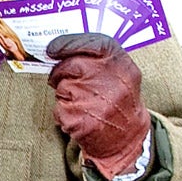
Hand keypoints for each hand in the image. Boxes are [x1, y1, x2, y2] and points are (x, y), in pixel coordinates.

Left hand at [47, 33, 148, 175]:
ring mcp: (95, 102)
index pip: (91, 43)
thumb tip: (60, 48)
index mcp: (121, 64)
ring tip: (84, 103)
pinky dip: (63, 113)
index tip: (52, 49)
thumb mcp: (120, 72)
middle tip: (65, 80)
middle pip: (70, 65)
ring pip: (62, 88)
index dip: (67, 44)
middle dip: (61, 72)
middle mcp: (111, 81)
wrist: (128, 137)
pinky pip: (59, 109)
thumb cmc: (119, 99)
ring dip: (64, 94)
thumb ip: (96, 57)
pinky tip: (80, 116)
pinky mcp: (81, 121)